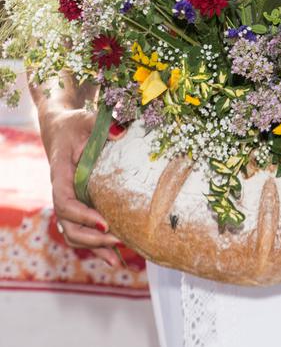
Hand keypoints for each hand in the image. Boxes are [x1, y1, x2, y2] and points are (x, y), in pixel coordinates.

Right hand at [41, 107, 125, 267]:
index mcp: (60, 174)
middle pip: (68, 224)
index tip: (104, 221)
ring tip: (116, 258)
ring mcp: (68, 201)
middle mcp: (61, 192)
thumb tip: (122, 132)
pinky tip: (114, 257)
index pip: (64, 201)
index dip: (82, 215)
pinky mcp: (78, 205)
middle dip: (91, 237)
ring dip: (93, 247)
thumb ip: (104, 125)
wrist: (62, 131)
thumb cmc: (75, 125)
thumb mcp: (87, 119)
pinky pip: (82, 230)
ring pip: (73, 233)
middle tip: (117, 239)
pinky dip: (96, 245)